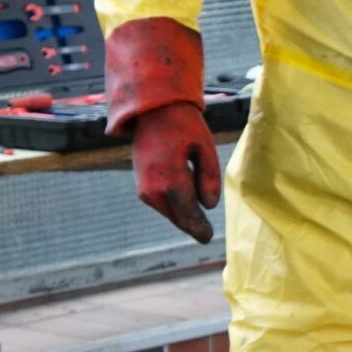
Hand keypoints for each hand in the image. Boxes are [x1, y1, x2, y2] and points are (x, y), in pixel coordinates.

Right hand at [131, 103, 221, 242]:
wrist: (152, 113)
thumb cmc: (184, 127)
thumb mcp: (205, 147)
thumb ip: (210, 177)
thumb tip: (209, 205)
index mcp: (170, 179)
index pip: (188, 214)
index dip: (199, 228)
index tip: (207, 238)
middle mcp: (153, 189)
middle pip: (178, 218)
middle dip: (193, 225)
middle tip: (205, 234)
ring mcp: (144, 191)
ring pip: (170, 213)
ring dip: (184, 214)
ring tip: (197, 203)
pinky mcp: (142, 189)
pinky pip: (163, 205)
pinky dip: (175, 205)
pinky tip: (185, 193)